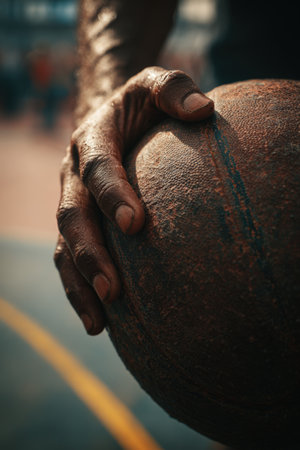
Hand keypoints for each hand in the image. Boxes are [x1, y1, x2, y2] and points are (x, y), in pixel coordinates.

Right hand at [54, 66, 213, 334]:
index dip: (112, 195)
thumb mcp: (154, 84)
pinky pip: (69, 257)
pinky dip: (80, 288)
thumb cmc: (139, 104)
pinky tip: (99, 321)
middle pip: (72, 216)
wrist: (109, 115)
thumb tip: (204, 109)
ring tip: (98, 322)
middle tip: (112, 289)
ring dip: (79, 283)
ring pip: (64, 246)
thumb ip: (173, 89)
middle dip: (90, 254)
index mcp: (92, 138)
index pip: (98, 168)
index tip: (135, 225)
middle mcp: (73, 173)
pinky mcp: (76, 222)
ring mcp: (71, 200)